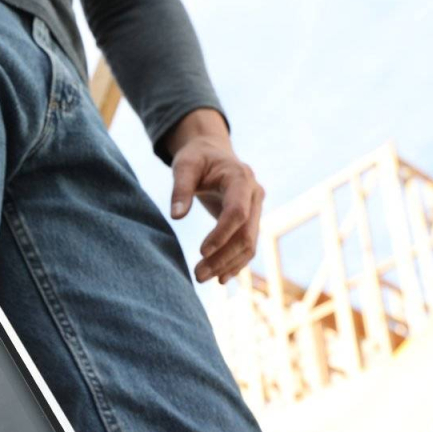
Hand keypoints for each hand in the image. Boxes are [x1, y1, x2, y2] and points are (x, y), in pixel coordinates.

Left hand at [165, 108, 263, 283]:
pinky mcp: (250, 220)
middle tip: (198, 275)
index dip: (222, 234)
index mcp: (241, 178)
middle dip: (223, 257)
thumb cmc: (196, 158)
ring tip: (202, 278)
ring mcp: (256, 209)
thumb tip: (176, 216)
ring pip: (249, 244)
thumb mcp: (184, 165)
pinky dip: (234, 263)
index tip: (201, 252)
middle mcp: (254, 195)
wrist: (212, 153)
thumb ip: (180, 188)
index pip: (238, 212)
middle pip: (245, 234)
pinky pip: (247, 245)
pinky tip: (219, 278)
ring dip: (228, 265)